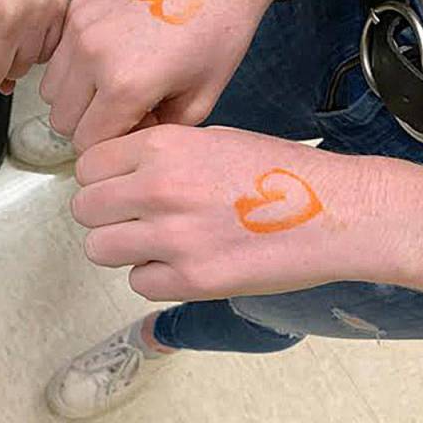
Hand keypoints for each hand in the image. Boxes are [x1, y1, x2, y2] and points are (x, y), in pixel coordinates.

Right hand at [41, 0, 281, 152]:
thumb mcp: (201, 100)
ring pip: (51, 90)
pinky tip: (110, 55)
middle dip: (91, 124)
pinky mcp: (76, 8)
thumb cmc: (218, 29)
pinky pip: (57, 56)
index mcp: (125, 85)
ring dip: (77, 96)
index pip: (88, 144)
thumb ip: (156, 131)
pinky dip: (74, 65)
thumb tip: (128, 139)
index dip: (113, 145)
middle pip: (63, 121)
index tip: (136, 127)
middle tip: (127, 108)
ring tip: (114, 81)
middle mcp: (92, 56)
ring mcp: (79, 28)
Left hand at [72, 125, 406, 300]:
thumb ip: (156, 155)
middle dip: (104, 215)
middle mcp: (159, 188)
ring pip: (100, 249)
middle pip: (85, 209)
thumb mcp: (210, 139)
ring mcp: (173, 236)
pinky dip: (156, 277)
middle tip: (133, 219)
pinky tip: (186, 262)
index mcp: (162, 147)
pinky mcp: (192, 280)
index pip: (88, 166)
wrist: (337, 211)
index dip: (100, 179)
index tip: (117, 188)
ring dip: (122, 248)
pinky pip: (138, 283)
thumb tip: (111, 175)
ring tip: (157, 242)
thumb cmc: (278, 172)